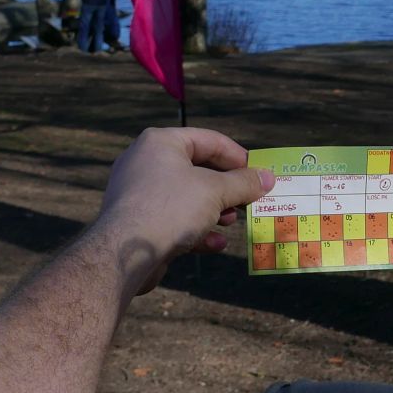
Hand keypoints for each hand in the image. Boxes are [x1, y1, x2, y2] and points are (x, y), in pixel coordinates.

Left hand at [90, 127, 273, 291]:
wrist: (125, 252)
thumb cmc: (171, 208)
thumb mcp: (215, 192)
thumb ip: (243, 183)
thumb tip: (268, 178)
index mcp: (161, 143)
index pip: (208, 140)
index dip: (237, 156)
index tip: (258, 173)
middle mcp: (146, 162)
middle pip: (197, 170)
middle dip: (226, 188)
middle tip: (248, 200)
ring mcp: (139, 193)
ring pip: (186, 197)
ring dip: (214, 210)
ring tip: (231, 221)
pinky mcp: (137, 221)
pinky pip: (173, 219)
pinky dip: (196, 229)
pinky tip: (214, 244)